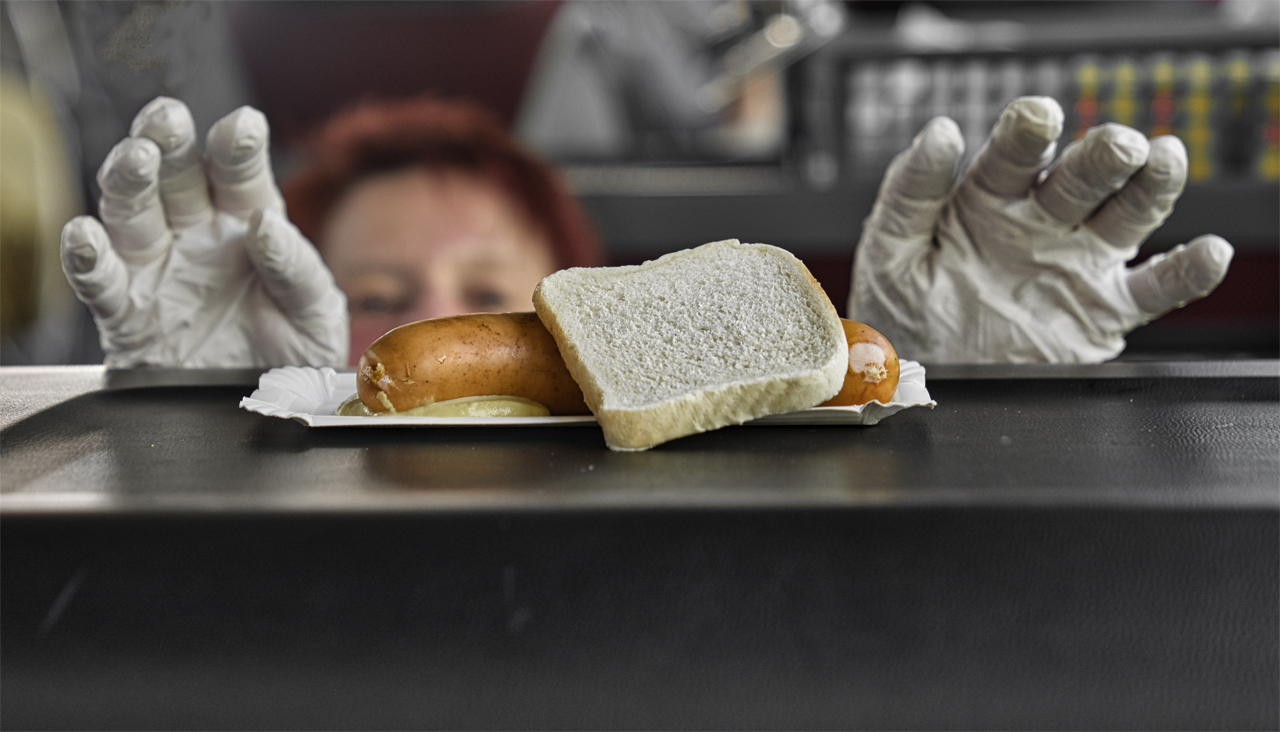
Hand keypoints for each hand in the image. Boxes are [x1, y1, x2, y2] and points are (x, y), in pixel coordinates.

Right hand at [60, 97, 347, 367]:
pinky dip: (86, 258)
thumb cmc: (297, 353)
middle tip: (168, 118)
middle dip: (168, 142)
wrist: (271, 412)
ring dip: (127, 182)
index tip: (243, 125)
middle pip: (175, 177)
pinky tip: (84, 236)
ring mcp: (159, 270)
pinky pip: (99, 280)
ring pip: (131, 213)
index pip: (240, 174)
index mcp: (249, 223)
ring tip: (135, 158)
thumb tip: (267, 225)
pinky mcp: (128, 314)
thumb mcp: (318, 312)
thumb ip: (297, 268)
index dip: (238, 147)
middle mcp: (198, 236)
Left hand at [848, 96, 1232, 362]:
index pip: (1014, 152)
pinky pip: (1155, 288)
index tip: (1036, 117)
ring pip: (1127, 213)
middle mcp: (1041, 220)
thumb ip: (909, 192)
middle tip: (1115, 144)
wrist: (921, 384)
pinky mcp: (1102, 310)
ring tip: (1164, 161)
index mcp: (989, 196)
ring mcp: (1075, 262)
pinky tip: (1208, 253)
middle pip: (1083, 175)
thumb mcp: (891, 249)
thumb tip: (939, 133)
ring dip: (1151, 186)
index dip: (1027, 131)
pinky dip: (1187, 271)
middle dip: (1102, 154)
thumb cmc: (902, 312)